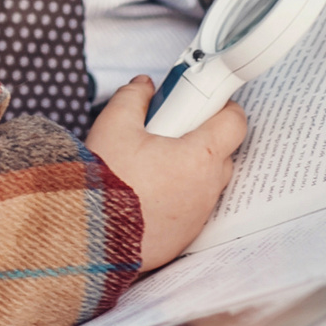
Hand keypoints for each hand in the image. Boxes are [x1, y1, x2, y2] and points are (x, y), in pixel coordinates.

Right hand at [83, 76, 246, 272]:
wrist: (90, 237)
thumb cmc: (105, 183)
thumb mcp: (113, 126)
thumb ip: (132, 98)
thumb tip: (143, 88)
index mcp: (200, 157)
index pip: (235, 123)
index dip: (221, 106)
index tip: (201, 102)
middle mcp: (207, 188)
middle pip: (220, 152)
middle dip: (199, 137)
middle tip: (166, 131)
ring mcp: (198, 216)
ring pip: (204, 182)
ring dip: (186, 169)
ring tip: (149, 164)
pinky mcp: (185, 237)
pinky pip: (190, 208)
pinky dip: (175, 197)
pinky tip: (144, 192)